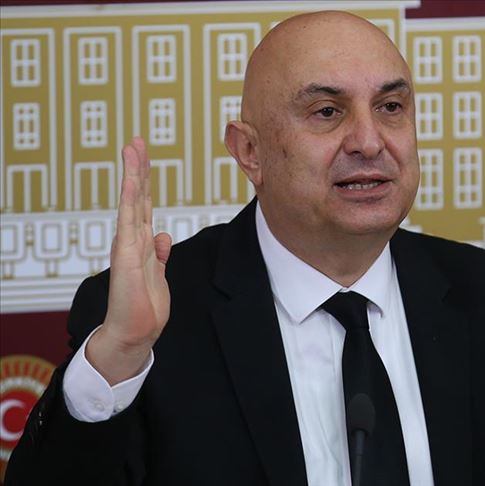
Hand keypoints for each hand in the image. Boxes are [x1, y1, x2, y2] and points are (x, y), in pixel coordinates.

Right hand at [86, 137, 172, 384]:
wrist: (135, 331)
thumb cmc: (144, 305)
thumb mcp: (160, 273)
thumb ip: (159, 253)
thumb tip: (162, 235)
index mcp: (142, 242)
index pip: (145, 204)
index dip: (146, 180)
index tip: (144, 155)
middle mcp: (133, 239)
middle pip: (138, 196)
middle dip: (138, 168)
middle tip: (136, 140)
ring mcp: (129, 245)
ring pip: (132, 202)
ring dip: (133, 175)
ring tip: (131, 149)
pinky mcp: (128, 256)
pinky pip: (129, 222)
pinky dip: (131, 201)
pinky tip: (132, 182)